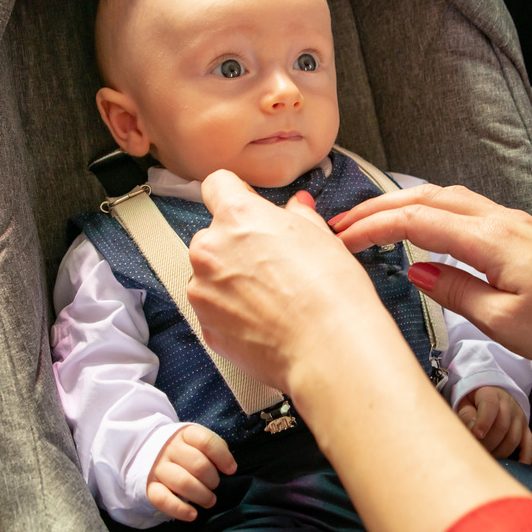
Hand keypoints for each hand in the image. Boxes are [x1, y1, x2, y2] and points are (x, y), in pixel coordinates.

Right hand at [147, 424, 236, 520]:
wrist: (156, 454)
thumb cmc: (189, 450)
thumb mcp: (202, 443)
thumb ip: (217, 450)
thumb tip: (230, 468)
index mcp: (185, 434)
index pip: (206, 442)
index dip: (223, 457)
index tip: (231, 470)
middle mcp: (169, 449)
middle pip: (199, 465)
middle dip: (213, 480)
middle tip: (214, 485)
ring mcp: (158, 468)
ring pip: (183, 483)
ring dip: (202, 496)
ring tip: (209, 500)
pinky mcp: (150, 486)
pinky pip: (163, 500)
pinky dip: (180, 510)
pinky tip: (193, 514)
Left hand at [188, 171, 394, 393]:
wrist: (329, 347)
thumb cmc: (330, 290)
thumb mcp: (322, 236)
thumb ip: (298, 216)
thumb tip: (295, 209)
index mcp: (237, 216)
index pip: (217, 184)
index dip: (236, 194)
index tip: (248, 206)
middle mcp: (209, 250)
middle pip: (214, 235)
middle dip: (237, 245)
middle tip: (274, 262)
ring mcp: (202, 291)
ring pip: (212, 275)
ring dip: (233, 280)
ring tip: (274, 297)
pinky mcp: (206, 327)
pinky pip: (216, 310)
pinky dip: (234, 313)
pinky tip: (267, 319)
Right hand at [330, 184, 531, 364]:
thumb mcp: (504, 321)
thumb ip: (455, 291)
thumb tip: (416, 270)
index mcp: (491, 240)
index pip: (415, 221)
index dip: (372, 226)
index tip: (340, 239)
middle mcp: (500, 220)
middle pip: (426, 198)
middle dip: (379, 207)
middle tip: (342, 225)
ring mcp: (512, 222)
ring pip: (447, 197)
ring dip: (405, 205)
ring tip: (373, 222)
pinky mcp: (521, 231)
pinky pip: (466, 208)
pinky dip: (432, 210)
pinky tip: (424, 226)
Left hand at [457, 386, 531, 463]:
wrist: (491, 395)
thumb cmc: (473, 403)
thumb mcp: (465, 404)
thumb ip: (467, 416)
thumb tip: (472, 432)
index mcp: (491, 394)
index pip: (490, 406)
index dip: (483, 421)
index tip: (476, 434)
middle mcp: (508, 405)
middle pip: (502, 426)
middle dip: (488, 442)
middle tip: (476, 452)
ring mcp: (519, 417)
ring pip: (513, 438)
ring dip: (500, 452)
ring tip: (487, 458)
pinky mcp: (525, 429)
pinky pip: (529, 445)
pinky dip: (526, 457)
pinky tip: (519, 466)